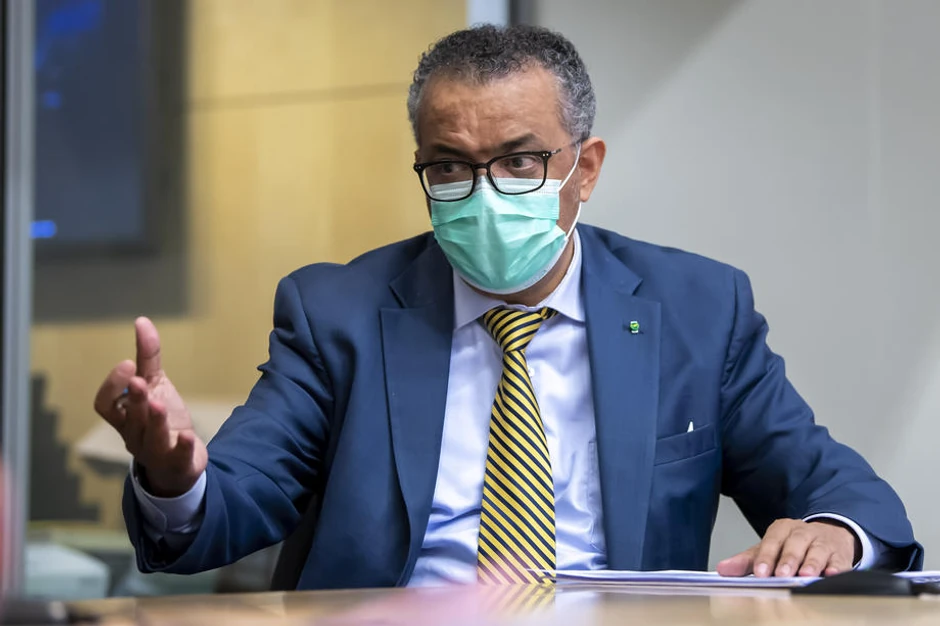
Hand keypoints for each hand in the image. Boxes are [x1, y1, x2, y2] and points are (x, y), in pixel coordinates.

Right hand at [93, 317, 206, 496]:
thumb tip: (142, 321)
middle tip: (139, 380)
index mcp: (125, 416)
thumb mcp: (156, 385)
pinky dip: (182, 446)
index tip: (128, 365)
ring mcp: (154, 450)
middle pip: (129, 418)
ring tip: (159, 403)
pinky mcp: (177, 462)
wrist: (179, 462)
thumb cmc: (161, 419)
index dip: (112, 386)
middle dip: (133, 398)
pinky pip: (176, 457)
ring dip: (153, 420)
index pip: (105, 404)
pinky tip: (187, 434)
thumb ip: (148, 357)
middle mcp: (134, 434)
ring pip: (149, 437)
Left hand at [717, 518, 859, 577]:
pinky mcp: (840, 555)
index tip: (760, 572)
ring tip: (805, 576)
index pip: (772, 541)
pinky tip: (832, 574)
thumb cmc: (793, 545)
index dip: (766, 556)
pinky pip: (839, 561)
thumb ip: (746, 560)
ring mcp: (823, 543)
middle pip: (795, 544)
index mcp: (782, 529)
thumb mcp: (769, 548)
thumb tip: (723, 569)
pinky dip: (836, 568)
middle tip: (782, 574)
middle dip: (788, 560)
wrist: (828, 535)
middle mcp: (803, 533)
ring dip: (812, 564)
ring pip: (817, 551)